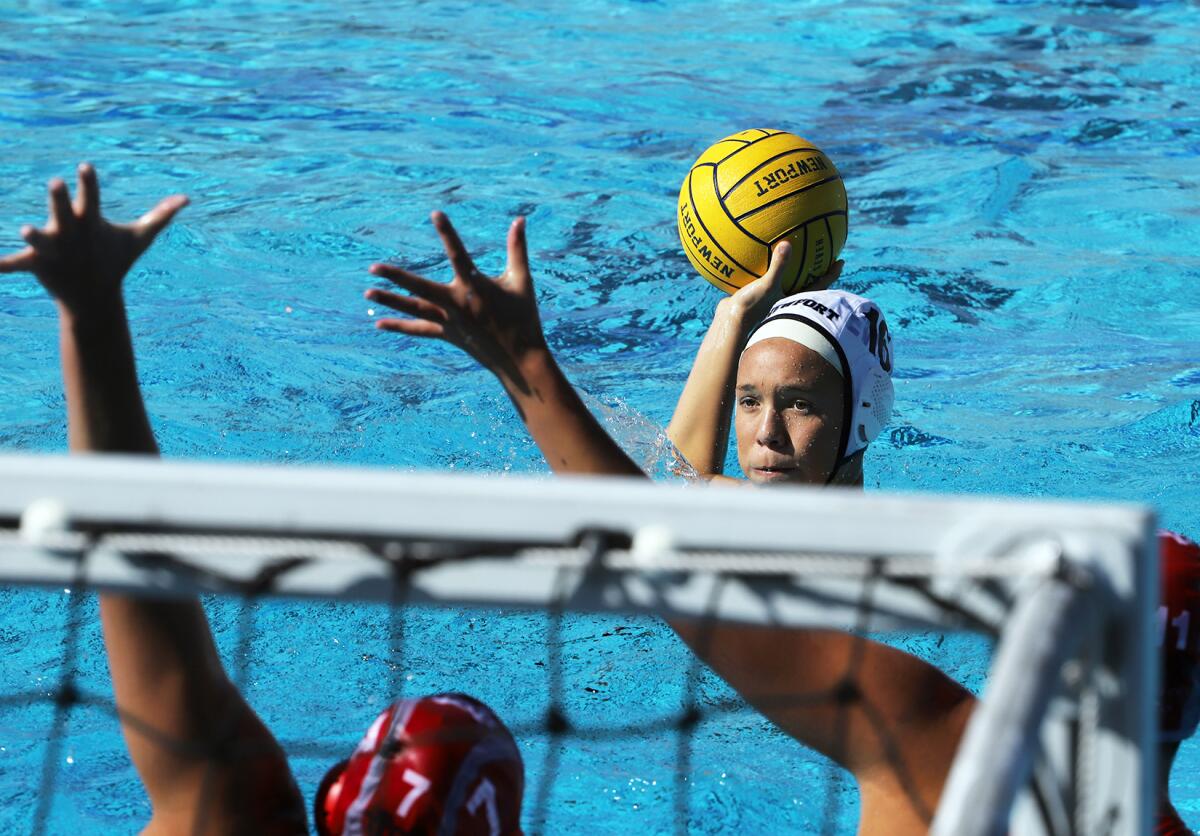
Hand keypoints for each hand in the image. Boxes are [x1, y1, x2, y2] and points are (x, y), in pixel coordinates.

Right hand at [0, 164, 187, 314]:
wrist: (94, 290)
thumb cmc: (114, 257)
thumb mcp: (138, 238)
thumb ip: (159, 216)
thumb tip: (186, 199)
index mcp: (88, 219)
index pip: (91, 197)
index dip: (89, 183)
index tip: (87, 166)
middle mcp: (67, 228)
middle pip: (63, 210)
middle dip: (60, 198)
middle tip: (56, 183)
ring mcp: (51, 245)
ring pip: (40, 238)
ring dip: (33, 234)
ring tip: (26, 229)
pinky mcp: (37, 263)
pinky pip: (17, 263)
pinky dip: (4, 264)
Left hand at [367, 212, 547, 392]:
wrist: (519, 359)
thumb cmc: (523, 317)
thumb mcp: (521, 280)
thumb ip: (517, 248)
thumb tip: (520, 219)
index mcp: (476, 287)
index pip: (458, 254)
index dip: (447, 232)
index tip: (435, 214)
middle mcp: (458, 304)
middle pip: (421, 288)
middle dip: (397, 277)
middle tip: (374, 267)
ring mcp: (450, 322)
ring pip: (414, 310)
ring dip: (390, 301)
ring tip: (367, 292)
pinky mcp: (447, 335)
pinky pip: (419, 330)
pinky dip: (400, 326)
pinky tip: (379, 323)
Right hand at [720, 247, 842, 325]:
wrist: (729, 322)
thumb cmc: (752, 308)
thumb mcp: (767, 285)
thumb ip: (779, 266)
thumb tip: (787, 244)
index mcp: (794, 299)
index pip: (819, 285)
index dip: (831, 273)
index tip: (840, 262)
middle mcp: (786, 301)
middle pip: (806, 285)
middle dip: (814, 272)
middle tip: (822, 257)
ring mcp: (772, 301)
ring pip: (786, 284)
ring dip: (791, 274)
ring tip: (794, 257)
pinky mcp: (758, 298)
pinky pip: (766, 281)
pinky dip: (767, 270)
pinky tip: (759, 259)